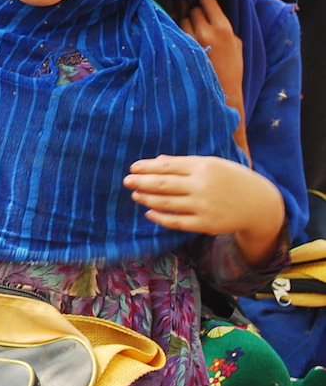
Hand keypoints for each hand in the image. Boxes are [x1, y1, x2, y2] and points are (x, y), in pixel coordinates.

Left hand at [125, 155, 284, 257]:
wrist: (259, 205)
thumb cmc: (232, 179)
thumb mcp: (212, 164)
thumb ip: (184, 163)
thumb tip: (157, 161)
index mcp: (204, 167)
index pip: (168, 166)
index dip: (147, 167)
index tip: (133, 167)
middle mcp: (202, 186)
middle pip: (163, 184)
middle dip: (141, 182)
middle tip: (126, 180)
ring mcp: (204, 207)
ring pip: (166, 203)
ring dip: (147, 198)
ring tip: (135, 194)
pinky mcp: (206, 224)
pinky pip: (176, 222)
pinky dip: (160, 217)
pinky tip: (149, 212)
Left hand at [179, 0, 245, 112]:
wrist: (223, 92)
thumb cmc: (232, 68)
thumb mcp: (236, 44)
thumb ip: (223, 26)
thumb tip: (209, 11)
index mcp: (223, 28)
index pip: (206, 0)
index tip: (202, 1)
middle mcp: (206, 31)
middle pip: (193, 10)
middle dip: (195, 13)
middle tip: (199, 22)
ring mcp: (190, 40)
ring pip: (182, 19)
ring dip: (186, 23)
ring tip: (193, 34)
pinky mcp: (180, 48)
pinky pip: (176, 32)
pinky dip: (179, 33)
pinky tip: (183, 39)